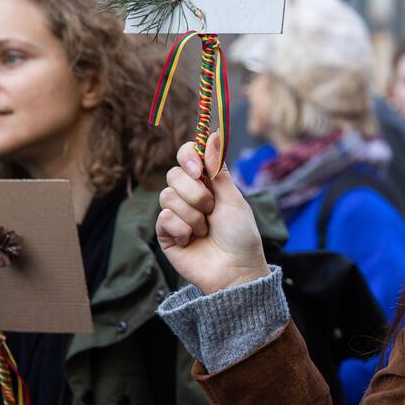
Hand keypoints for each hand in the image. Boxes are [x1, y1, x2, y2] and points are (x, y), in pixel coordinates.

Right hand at [157, 131, 269, 293]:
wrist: (235, 269)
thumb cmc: (240, 235)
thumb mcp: (233, 198)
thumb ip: (218, 169)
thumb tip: (214, 134)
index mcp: (207, 183)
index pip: (187, 156)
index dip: (188, 157)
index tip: (199, 170)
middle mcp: (189, 195)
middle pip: (173, 174)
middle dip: (195, 193)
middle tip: (210, 209)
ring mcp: (176, 214)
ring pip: (167, 196)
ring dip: (192, 215)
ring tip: (205, 230)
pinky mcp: (166, 234)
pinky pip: (164, 218)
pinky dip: (182, 229)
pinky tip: (192, 240)